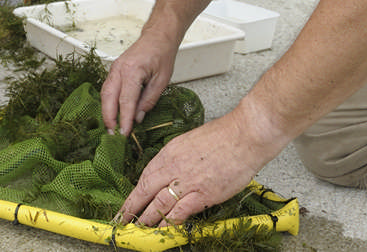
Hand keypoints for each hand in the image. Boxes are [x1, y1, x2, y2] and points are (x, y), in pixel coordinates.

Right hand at [100, 33, 175, 135]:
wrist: (157, 37)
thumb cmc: (162, 55)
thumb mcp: (162, 80)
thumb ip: (149, 100)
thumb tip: (138, 118)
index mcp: (132, 71)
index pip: (126, 100)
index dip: (124, 119)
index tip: (124, 134)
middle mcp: (119, 69)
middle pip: (108, 98)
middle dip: (109, 118)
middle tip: (113, 135)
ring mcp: (114, 69)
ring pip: (105, 93)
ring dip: (106, 112)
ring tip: (111, 128)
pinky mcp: (114, 70)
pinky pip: (107, 88)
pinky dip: (108, 102)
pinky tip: (112, 113)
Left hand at [114, 115, 263, 227]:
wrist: (245, 136)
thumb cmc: (223, 135)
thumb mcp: (190, 141)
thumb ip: (178, 157)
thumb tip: (171, 172)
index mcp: (170, 152)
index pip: (145, 175)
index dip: (135, 192)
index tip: (128, 202)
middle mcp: (174, 166)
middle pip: (145, 190)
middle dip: (132, 207)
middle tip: (122, 220)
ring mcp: (187, 181)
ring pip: (159, 203)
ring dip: (147, 218)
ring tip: (138, 229)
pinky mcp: (203, 194)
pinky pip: (180, 212)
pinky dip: (170, 222)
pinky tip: (163, 229)